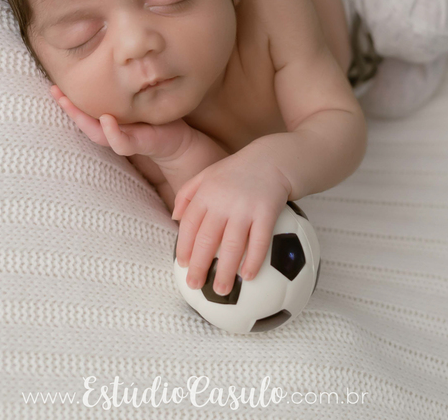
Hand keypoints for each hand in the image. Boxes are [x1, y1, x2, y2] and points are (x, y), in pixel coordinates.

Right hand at [49, 84, 187, 160]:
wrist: (179, 141)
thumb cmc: (156, 118)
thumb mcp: (141, 100)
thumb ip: (128, 88)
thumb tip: (117, 58)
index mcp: (110, 120)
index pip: (84, 109)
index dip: (68, 98)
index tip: (52, 83)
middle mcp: (112, 131)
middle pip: (84, 121)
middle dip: (67, 106)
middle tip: (53, 90)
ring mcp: (122, 139)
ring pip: (96, 133)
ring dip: (81, 119)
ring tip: (67, 102)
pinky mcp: (138, 144)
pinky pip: (121, 142)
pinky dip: (112, 133)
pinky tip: (106, 119)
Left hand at [172, 151, 291, 295]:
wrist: (273, 158)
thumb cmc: (238, 170)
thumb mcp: (208, 173)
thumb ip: (188, 193)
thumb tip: (174, 218)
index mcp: (206, 193)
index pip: (190, 225)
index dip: (184, 246)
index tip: (183, 265)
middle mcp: (223, 201)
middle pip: (208, 239)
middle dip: (200, 265)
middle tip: (195, 286)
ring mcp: (245, 207)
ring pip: (232, 245)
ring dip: (226, 271)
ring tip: (222, 291)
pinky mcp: (267, 211)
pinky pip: (260, 241)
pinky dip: (254, 260)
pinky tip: (249, 276)